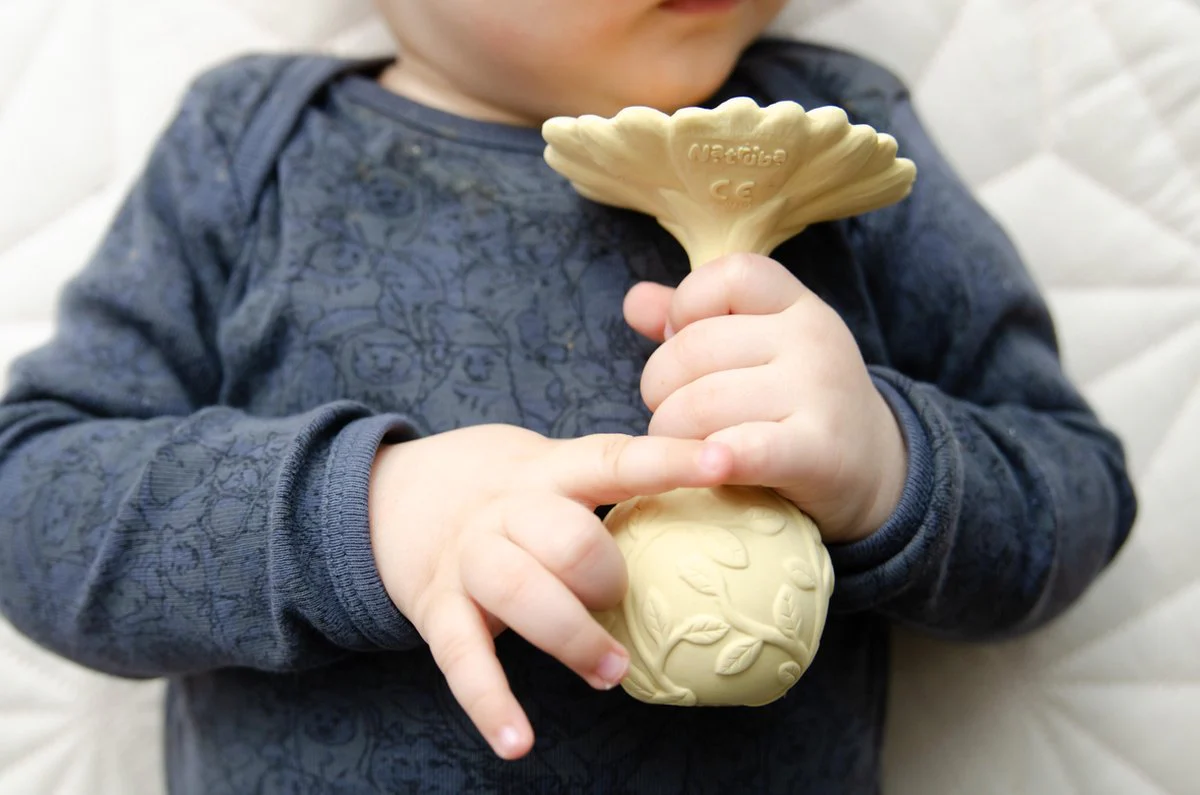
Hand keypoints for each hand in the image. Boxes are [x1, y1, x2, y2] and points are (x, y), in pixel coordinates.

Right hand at [368, 424, 731, 759]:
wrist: (388, 494)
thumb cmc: (500, 489)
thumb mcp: (546, 467)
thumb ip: (605, 489)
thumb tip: (709, 515)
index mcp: (547, 469)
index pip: (614, 459)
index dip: (669, 460)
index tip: (722, 461)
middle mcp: (505, 509)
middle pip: (564, 536)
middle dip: (605, 575)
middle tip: (624, 597)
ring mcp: (466, 559)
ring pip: (519, 592)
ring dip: (572, 637)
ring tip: (611, 671)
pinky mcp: (435, 608)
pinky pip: (462, 660)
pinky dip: (491, 704)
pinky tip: (519, 743)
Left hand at [623, 253, 905, 542]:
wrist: (876, 471)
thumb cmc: (797, 405)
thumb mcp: (758, 350)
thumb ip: (697, 323)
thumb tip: (634, 300)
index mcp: (795, 305)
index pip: (726, 276)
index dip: (685, 307)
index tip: (682, 346)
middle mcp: (812, 339)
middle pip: (694, 349)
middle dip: (660, 389)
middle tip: (671, 416)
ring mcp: (819, 393)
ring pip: (701, 403)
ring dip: (672, 435)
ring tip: (684, 448)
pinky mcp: (819, 452)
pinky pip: (747, 448)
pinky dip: (715, 458)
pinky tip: (707, 467)